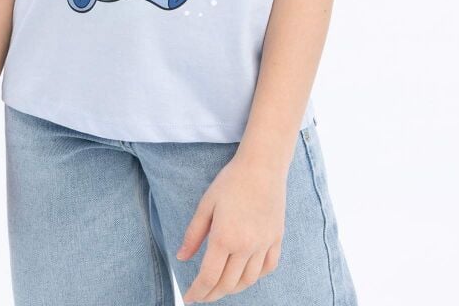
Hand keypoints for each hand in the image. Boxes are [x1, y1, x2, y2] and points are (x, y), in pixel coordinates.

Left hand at [176, 152, 285, 302]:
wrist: (262, 165)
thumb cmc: (231, 181)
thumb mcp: (206, 204)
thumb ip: (193, 234)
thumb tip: (181, 258)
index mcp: (224, 237)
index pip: (208, 277)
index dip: (198, 292)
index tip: (189, 298)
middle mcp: (246, 246)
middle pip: (227, 283)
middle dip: (212, 294)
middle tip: (202, 296)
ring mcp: (264, 244)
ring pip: (248, 280)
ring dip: (233, 289)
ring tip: (221, 287)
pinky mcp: (276, 238)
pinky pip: (268, 268)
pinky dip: (255, 277)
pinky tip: (246, 275)